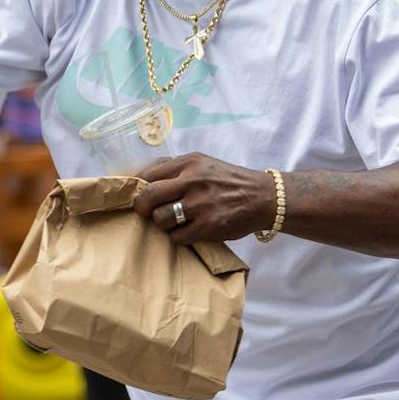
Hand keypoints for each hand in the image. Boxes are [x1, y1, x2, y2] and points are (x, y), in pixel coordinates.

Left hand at [132, 152, 274, 245]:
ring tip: (173, 221)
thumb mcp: (202, 162)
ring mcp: (200, 205)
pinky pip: (177, 237)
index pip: (148, 175)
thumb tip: (140, 176)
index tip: (138, 196)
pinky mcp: (208, 227)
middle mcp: (192, 181)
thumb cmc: (227, 180)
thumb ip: (174, 167)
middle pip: (149, 197)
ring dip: (163, 224)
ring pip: (161, 219)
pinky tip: (187, 231)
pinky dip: (178, 237)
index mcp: (188, 163)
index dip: (137, 188)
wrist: (261, 197)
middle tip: (146, 212)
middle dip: (142, 208)